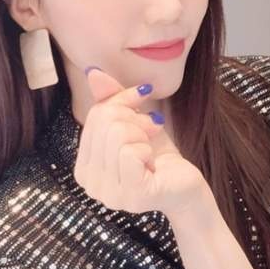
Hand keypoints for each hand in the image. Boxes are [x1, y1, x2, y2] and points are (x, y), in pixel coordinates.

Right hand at [73, 68, 207, 217]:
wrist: (185, 185)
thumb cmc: (159, 157)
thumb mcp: (133, 123)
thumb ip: (111, 101)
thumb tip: (93, 73)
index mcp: (83, 168)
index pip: (94, 116)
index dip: (121, 100)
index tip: (142, 100)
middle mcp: (90, 184)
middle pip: (104, 123)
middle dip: (134, 117)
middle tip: (151, 127)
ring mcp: (109, 194)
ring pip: (117, 135)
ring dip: (143, 134)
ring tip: (151, 148)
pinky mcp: (132, 196)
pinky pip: (130, 153)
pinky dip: (147, 149)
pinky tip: (153, 163)